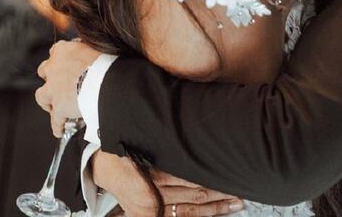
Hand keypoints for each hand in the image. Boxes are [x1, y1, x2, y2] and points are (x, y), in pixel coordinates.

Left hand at [36, 39, 101, 135]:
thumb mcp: (95, 48)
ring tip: (55, 107)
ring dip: (48, 101)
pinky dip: (58, 125)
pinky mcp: (58, 107)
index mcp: (63, 50)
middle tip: (60, 84)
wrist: (105, 80)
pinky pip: (55, 119)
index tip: (67, 63)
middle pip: (44, 71)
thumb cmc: (104, 62)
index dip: (61, 59)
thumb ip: (86, 50)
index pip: (56, 51)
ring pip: (41, 96)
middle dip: (50, 78)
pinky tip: (61, 129)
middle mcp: (53, 68)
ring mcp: (53, 88)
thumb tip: (89, 51)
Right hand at [92, 151, 243, 216]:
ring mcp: (152, 210)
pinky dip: (201, 214)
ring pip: (191, 210)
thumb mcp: (142, 141)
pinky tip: (216, 211)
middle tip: (240, 189)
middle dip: (218, 193)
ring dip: (215, 207)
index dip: (208, 178)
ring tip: (236, 203)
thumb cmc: (123, 149)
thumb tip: (193, 133)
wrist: (101, 167)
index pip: (186, 179)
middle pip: (193, 195)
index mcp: (150, 175)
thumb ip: (167, 144)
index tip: (227, 173)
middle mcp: (152, 197)